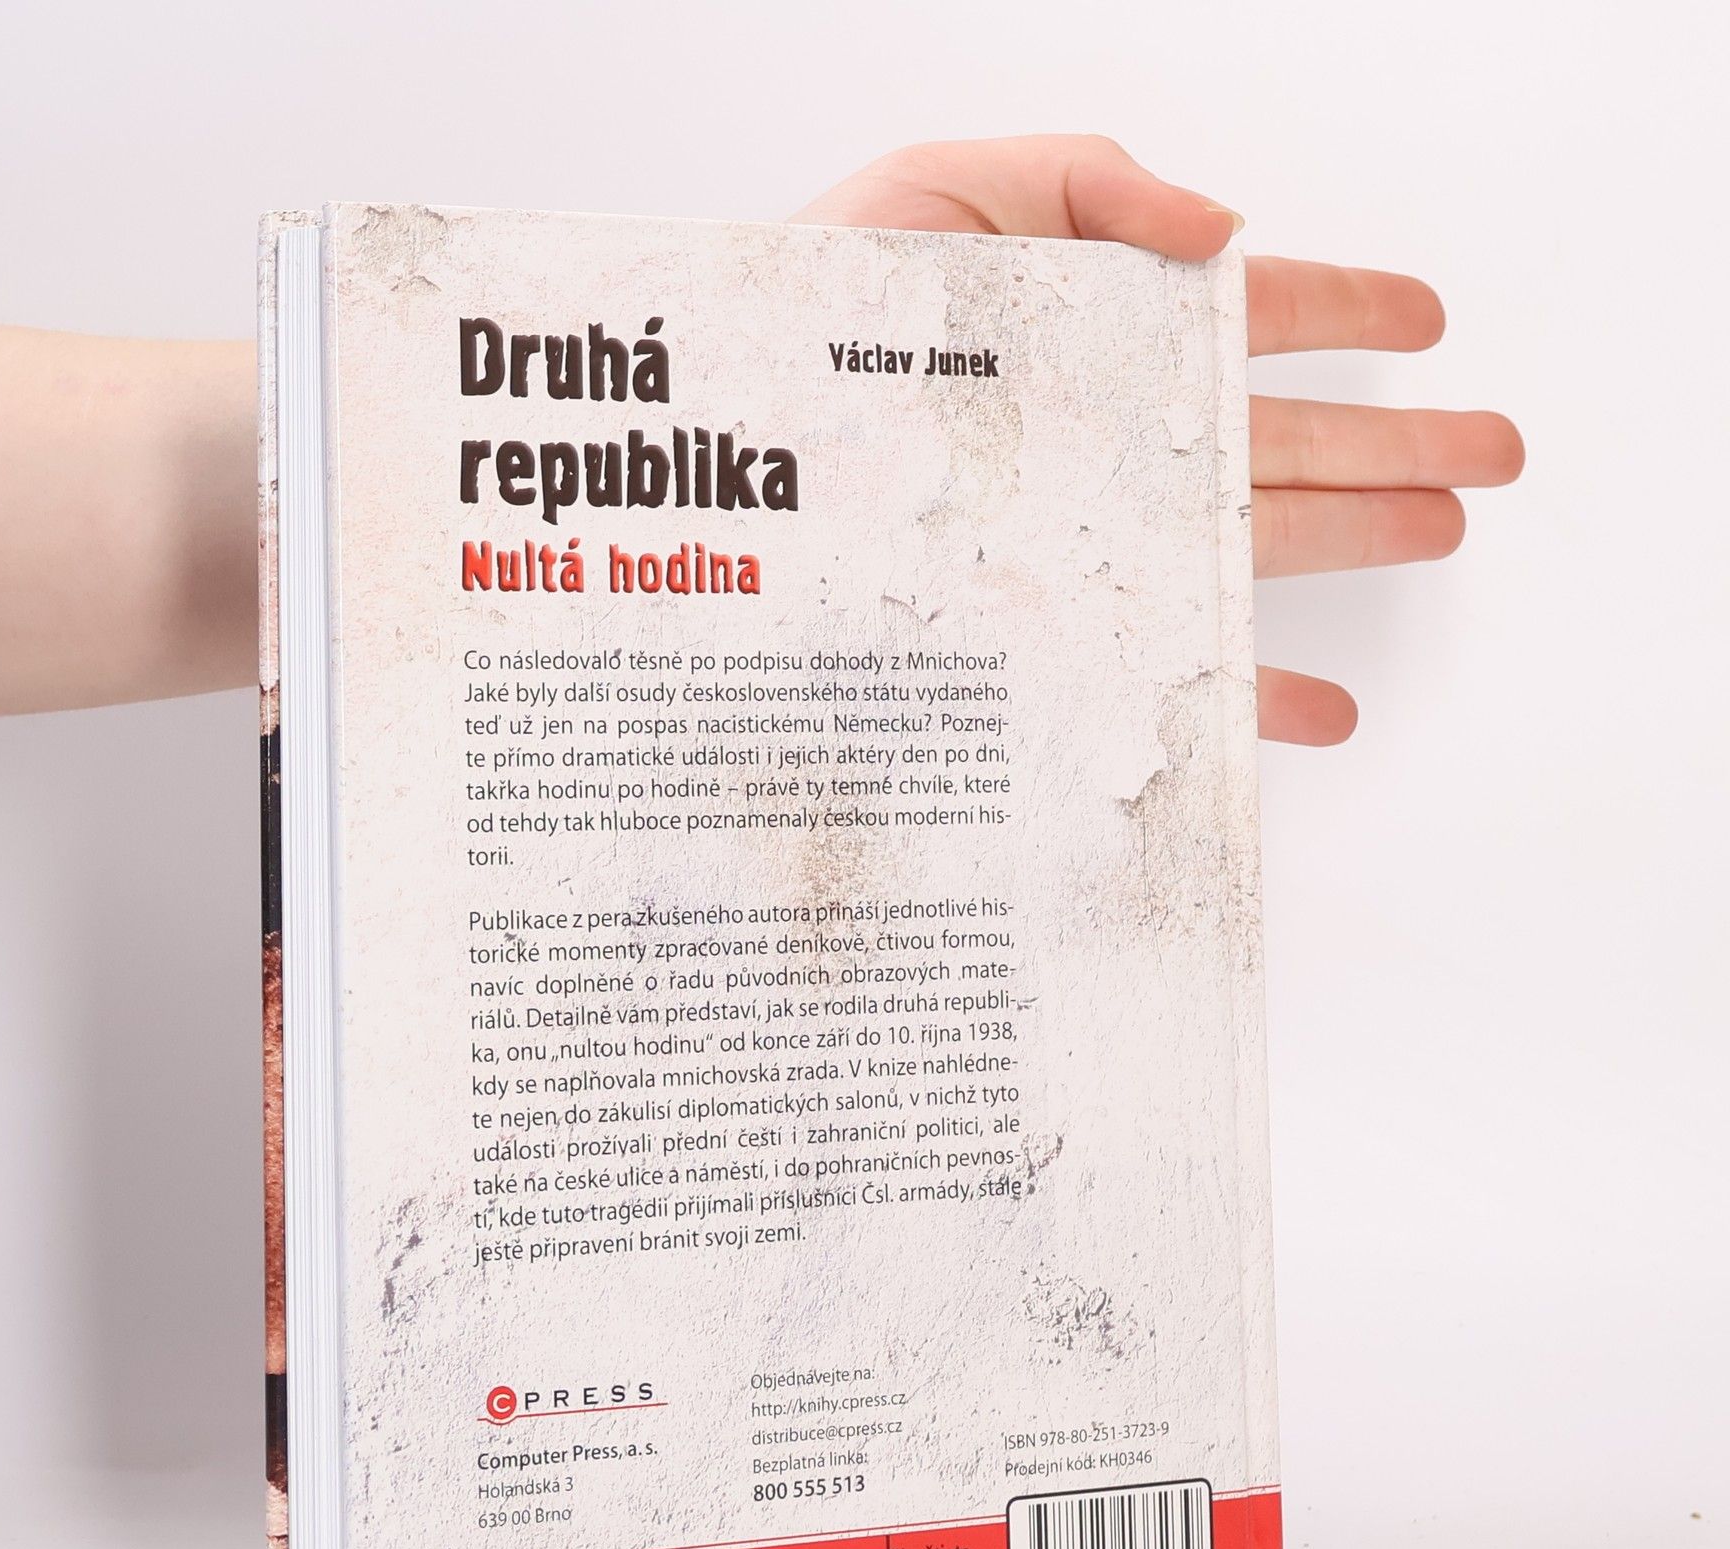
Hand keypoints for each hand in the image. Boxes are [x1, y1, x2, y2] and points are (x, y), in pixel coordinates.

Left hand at [794, 136, 1523, 744]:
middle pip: (1279, 437)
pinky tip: (1311, 705)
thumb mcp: (940, 193)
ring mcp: (1084, 539)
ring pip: (1248, 542)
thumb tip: (1224, 228)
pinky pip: (1164, 670)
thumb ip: (1086, 184)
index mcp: (1095, 331)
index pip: (1251, 316)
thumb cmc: (810, 314)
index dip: (1347, 312)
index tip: (1428, 322)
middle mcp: (1104, 442)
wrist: (720, 445)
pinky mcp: (1046, 631)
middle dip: (1392, 442)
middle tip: (1488, 455)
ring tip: (1439, 533)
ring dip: (1352, 539)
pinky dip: (1248, 694)